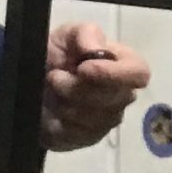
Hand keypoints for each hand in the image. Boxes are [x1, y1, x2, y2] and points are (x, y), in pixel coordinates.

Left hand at [41, 20, 149, 151]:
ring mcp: (109, 119)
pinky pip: (79, 134)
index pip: (139, 73)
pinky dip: (59, 121)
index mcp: (124, 64)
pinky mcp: (91, 137)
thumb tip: (96, 51)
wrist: (32, 83)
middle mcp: (123, 94)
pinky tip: (53, 110)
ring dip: (65, 103)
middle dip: (77, 88)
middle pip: (113, 98)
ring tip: (52, 91)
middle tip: (54, 77)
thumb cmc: (55, 54)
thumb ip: (86, 34)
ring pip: (94, 118)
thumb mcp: (67, 34)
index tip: (83, 68)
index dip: (115, 74)